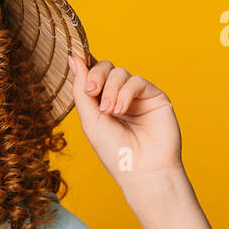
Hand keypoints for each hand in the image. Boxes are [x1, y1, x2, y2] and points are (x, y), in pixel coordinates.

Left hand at [67, 56, 183, 193]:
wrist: (142, 170)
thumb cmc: (114, 151)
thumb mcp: (90, 120)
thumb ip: (81, 90)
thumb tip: (73, 58)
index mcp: (101, 102)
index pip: (92, 75)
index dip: (86, 72)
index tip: (82, 83)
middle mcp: (119, 96)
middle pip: (105, 67)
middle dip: (96, 77)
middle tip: (92, 93)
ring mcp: (137, 96)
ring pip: (120, 73)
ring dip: (111, 89)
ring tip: (110, 111)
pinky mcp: (155, 97)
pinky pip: (137, 81)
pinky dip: (126, 92)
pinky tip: (121, 109)